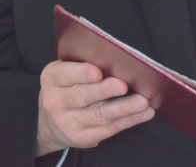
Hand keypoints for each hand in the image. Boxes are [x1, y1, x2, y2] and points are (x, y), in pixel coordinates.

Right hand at [35, 59, 154, 155]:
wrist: (50, 123)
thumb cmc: (67, 88)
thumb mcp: (67, 71)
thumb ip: (85, 64)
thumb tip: (118, 59)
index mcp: (52, 79)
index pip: (65, 75)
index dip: (81, 73)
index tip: (97, 72)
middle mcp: (56, 102)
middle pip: (82, 96)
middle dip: (104, 90)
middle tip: (122, 85)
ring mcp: (69, 123)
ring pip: (99, 114)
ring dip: (123, 108)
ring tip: (142, 101)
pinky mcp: (83, 138)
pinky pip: (109, 129)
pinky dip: (130, 120)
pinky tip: (145, 113)